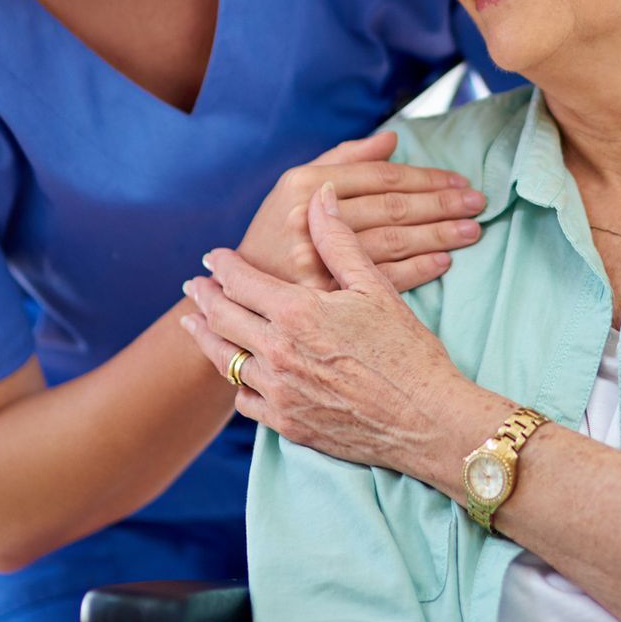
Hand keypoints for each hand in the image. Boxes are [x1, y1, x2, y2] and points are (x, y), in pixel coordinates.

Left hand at [185, 183, 469, 471]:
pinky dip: (237, 381)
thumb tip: (321, 196)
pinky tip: (237, 372)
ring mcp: (279, 392)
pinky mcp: (287, 424)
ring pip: (225, 360)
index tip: (214, 257)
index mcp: (296, 312)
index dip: (223, 265)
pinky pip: (245, 400)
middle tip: (194, 286)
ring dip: (207, 337)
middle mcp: (277, 352)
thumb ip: (338, 241)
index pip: (240, 280)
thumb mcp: (375, 288)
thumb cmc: (407, 351)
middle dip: (204, 298)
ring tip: (196, 324)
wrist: (425, 421)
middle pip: (221, 318)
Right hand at [236, 132, 486, 292]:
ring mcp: (316, 259)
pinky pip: (382, 279)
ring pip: (392, 241)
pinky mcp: (325, 296)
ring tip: (470, 230)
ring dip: (438, 234)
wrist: (239, 291)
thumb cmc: (275, 233)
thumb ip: (344, 158)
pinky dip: (418, 269)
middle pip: (391, 207)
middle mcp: (308, 218)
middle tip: (476, 202)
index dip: (423, 177)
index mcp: (302, 184)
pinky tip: (444, 260)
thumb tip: (391, 140)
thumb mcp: (295, 186)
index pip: (379, 176)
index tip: (457, 181)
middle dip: (440, 204)